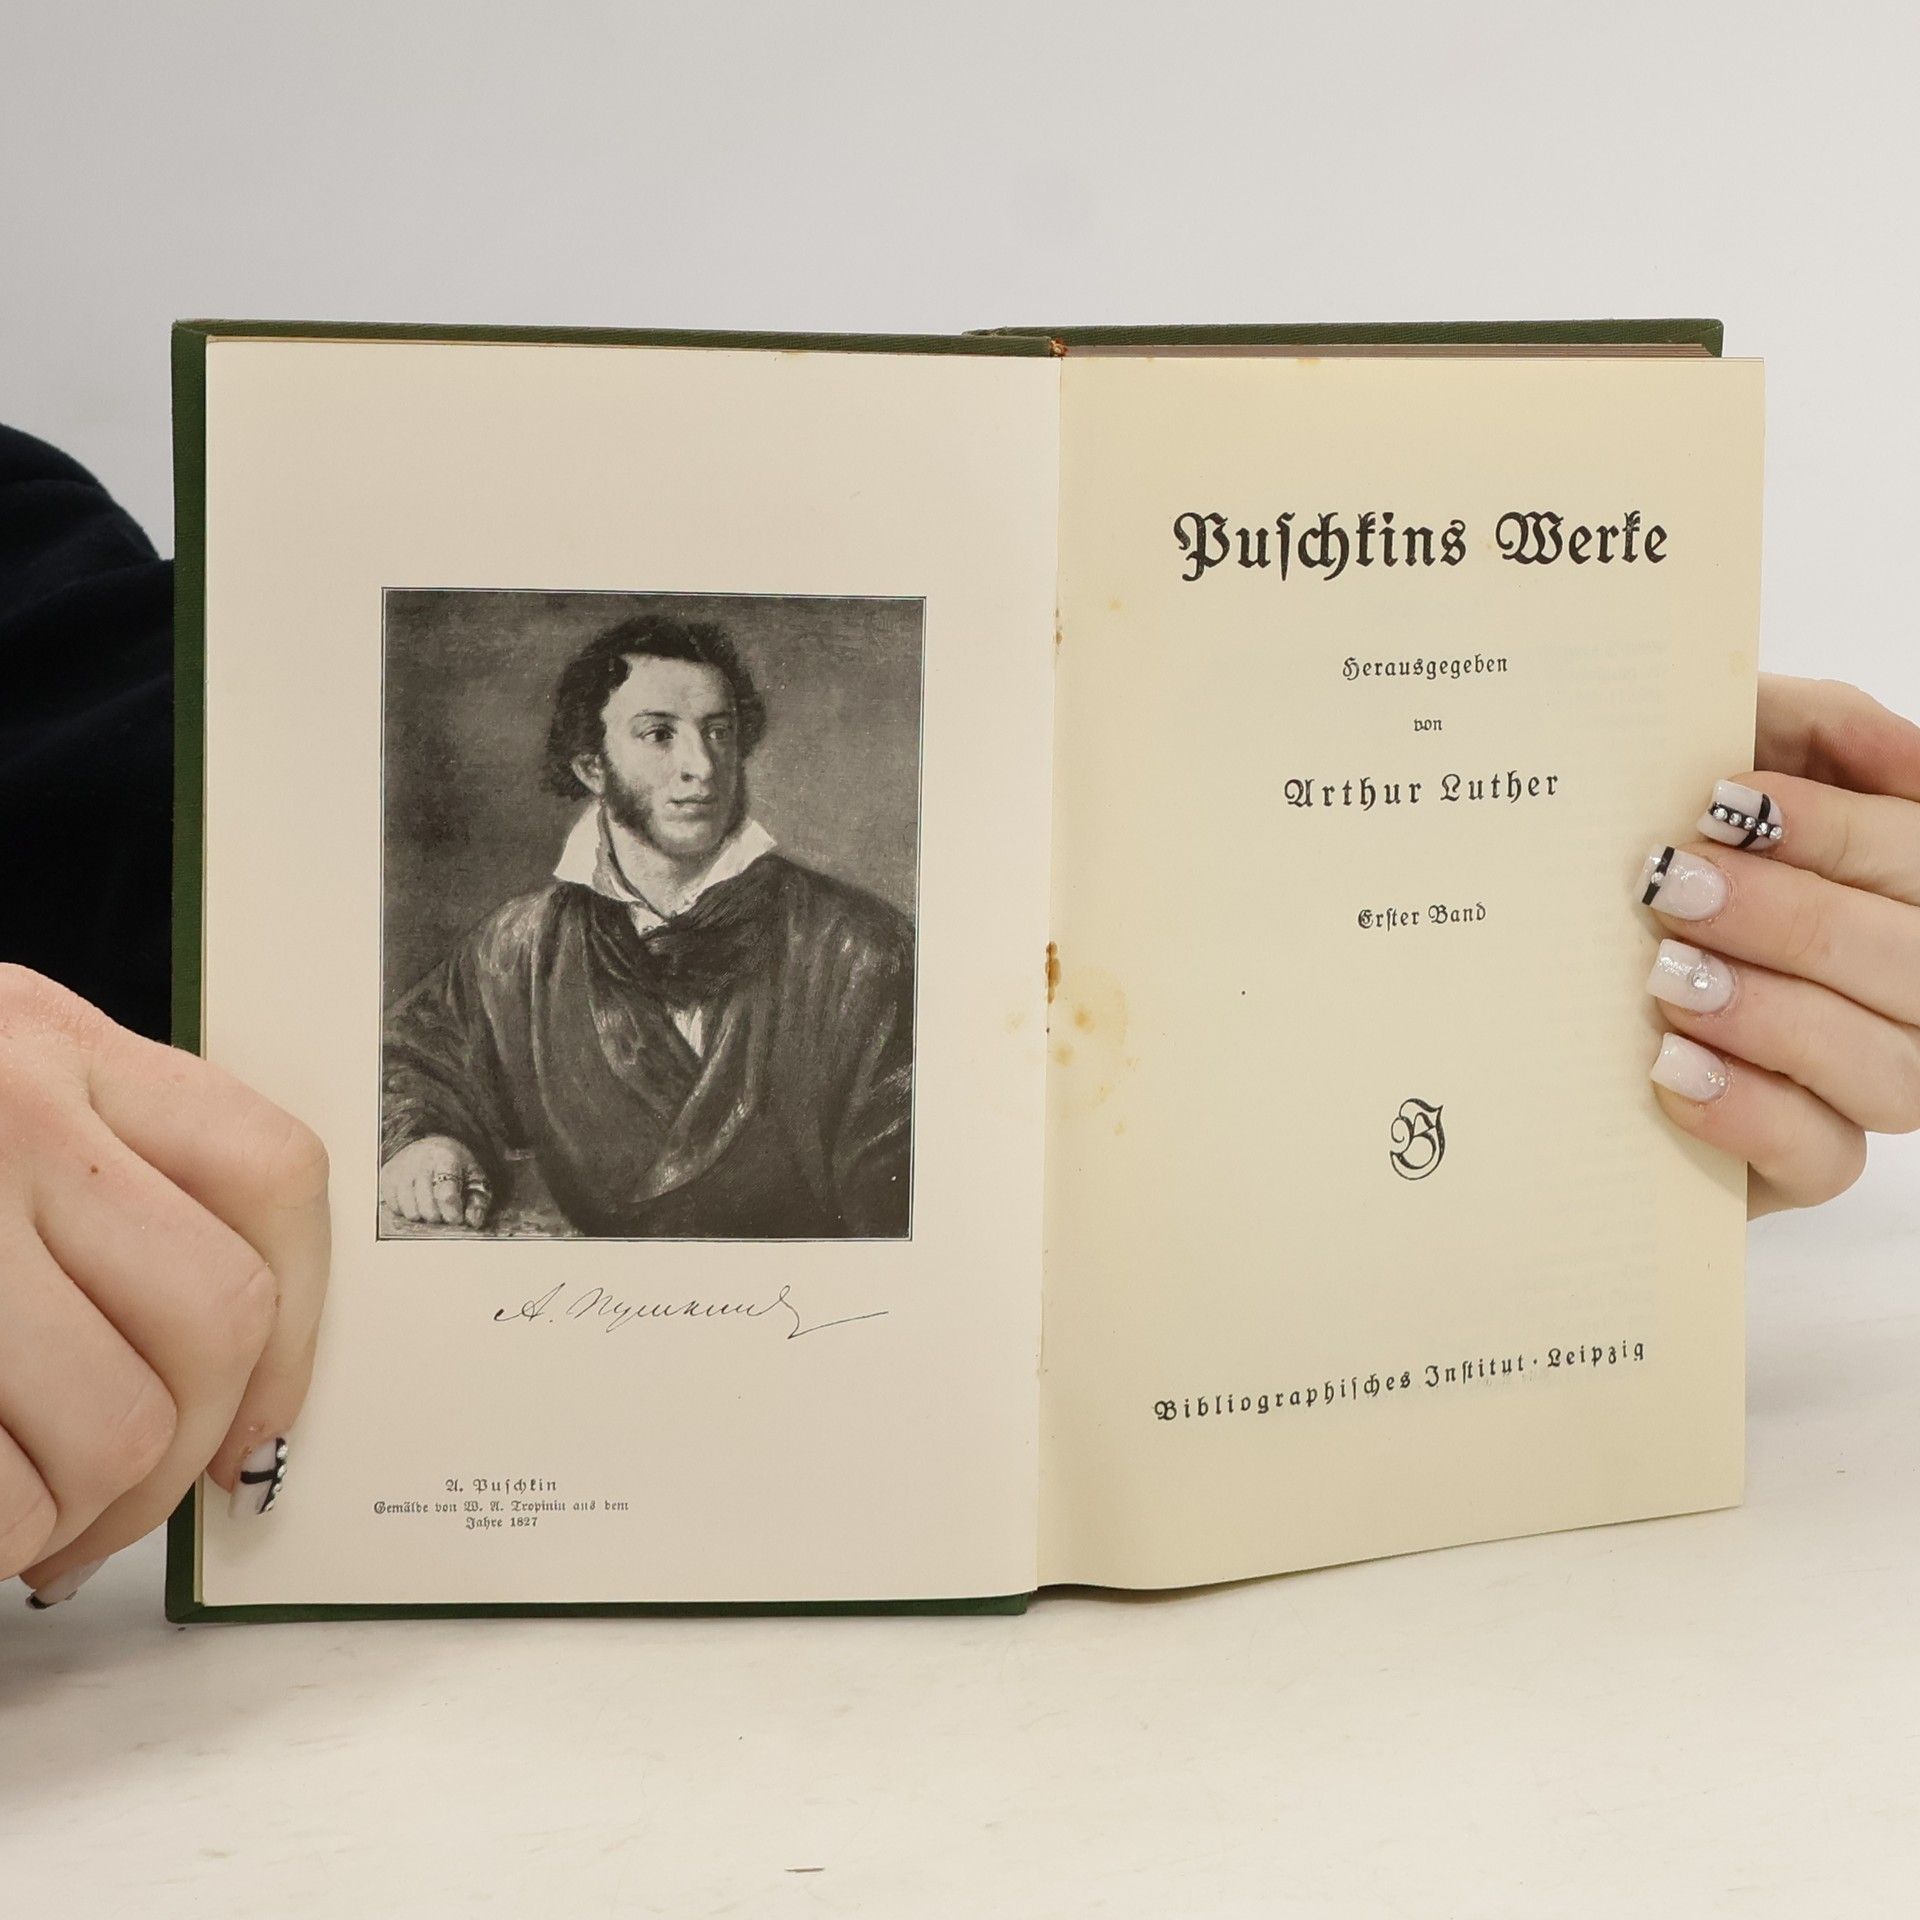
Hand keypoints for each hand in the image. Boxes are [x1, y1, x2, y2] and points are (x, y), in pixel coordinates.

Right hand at [0, 966, 329, 1602]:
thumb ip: (87, 1184)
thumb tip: (234, 1383)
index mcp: (49, 1044)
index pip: (271, 1174)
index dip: (300, 1324)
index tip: (261, 1426)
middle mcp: (9, 1106)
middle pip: (217, 1316)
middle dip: (184, 1455)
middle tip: (114, 1509)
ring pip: (119, 1420)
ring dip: (75, 1515)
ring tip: (18, 1519)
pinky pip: (1, 1485)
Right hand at [379, 1134, 492, 1228]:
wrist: (432, 1144)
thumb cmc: (456, 1165)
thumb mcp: (474, 1177)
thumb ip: (478, 1200)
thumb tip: (473, 1222)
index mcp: (445, 1158)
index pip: (446, 1194)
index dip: (452, 1213)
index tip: (456, 1218)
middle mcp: (420, 1162)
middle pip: (427, 1207)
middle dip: (439, 1217)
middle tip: (444, 1211)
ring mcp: (401, 1169)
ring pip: (410, 1211)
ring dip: (422, 1216)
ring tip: (430, 1206)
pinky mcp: (387, 1176)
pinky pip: (395, 1208)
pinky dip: (406, 1211)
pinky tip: (416, 1201)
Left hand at [1640, 675, 1919, 1216]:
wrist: (1536, 991)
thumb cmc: (1649, 852)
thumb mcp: (1711, 759)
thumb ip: (1805, 725)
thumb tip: (1892, 745)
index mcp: (1899, 888)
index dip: (1842, 831)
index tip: (1728, 803)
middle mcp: (1905, 987)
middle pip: (1916, 963)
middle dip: (1795, 919)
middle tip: (1671, 885)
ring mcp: (1865, 1081)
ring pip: (1892, 1069)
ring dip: (1774, 1016)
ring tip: (1664, 977)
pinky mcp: (1802, 1160)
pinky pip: (1826, 1159)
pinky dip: (1751, 1111)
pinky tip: (1671, 1068)